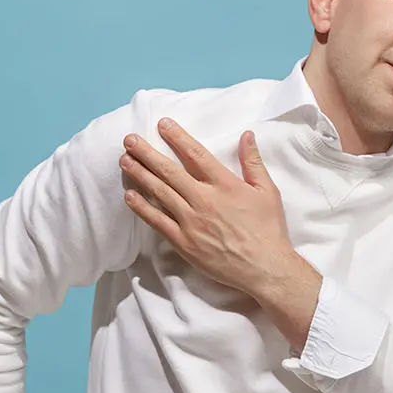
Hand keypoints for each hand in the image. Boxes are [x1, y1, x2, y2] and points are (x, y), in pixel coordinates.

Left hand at [120, 118, 299, 296]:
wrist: (264, 268)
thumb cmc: (268, 230)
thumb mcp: (267, 191)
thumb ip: (253, 162)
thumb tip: (246, 135)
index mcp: (225, 184)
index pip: (196, 154)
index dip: (177, 137)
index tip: (162, 124)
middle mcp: (204, 199)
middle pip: (170, 171)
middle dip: (147, 153)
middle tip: (130, 140)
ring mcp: (191, 221)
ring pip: (160, 192)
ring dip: (140, 175)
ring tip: (124, 160)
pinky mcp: (184, 242)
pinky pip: (158, 221)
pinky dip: (142, 208)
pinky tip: (129, 196)